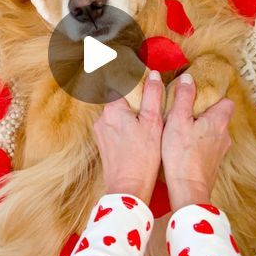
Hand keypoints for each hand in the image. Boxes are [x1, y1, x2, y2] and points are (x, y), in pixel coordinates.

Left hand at [94, 71, 163, 204]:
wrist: (128, 189)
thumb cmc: (142, 157)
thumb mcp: (153, 122)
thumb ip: (153, 96)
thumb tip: (154, 75)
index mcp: (113, 109)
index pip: (118, 83)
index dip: (128, 75)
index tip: (133, 67)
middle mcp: (102, 118)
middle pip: (116, 98)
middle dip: (130, 95)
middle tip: (145, 91)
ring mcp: (101, 133)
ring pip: (115, 113)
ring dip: (127, 111)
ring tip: (143, 113)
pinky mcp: (104, 146)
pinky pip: (114, 127)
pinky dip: (124, 125)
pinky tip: (136, 131)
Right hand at [162, 73, 233, 211]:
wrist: (188, 188)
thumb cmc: (182, 155)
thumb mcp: (178, 119)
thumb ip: (184, 97)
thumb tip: (188, 79)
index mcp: (218, 121)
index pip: (226, 102)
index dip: (214, 96)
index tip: (200, 94)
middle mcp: (223, 136)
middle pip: (219, 117)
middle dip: (205, 112)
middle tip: (187, 110)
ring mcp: (219, 151)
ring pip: (214, 133)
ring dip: (201, 129)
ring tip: (183, 127)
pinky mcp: (212, 163)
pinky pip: (208, 147)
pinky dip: (199, 143)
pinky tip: (184, 145)